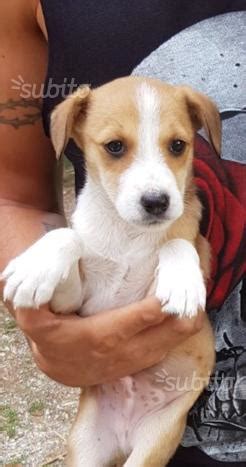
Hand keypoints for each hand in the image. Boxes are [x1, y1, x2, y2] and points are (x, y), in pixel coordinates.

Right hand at [14, 297, 203, 386]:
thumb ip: (29, 300)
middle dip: (185, 309)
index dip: (163, 301)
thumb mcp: (32, 318)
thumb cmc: (50, 336)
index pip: (144, 316)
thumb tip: (30, 282)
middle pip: (169, 330)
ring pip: (174, 341)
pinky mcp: (140, 362)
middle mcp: (124, 350)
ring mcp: (135, 359)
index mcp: (102, 335)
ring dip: (185, 320)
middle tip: (191, 284)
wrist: (56, 367)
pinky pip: (168, 348)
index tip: (175, 280)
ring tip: (191, 296)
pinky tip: (181, 315)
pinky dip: (177, 332)